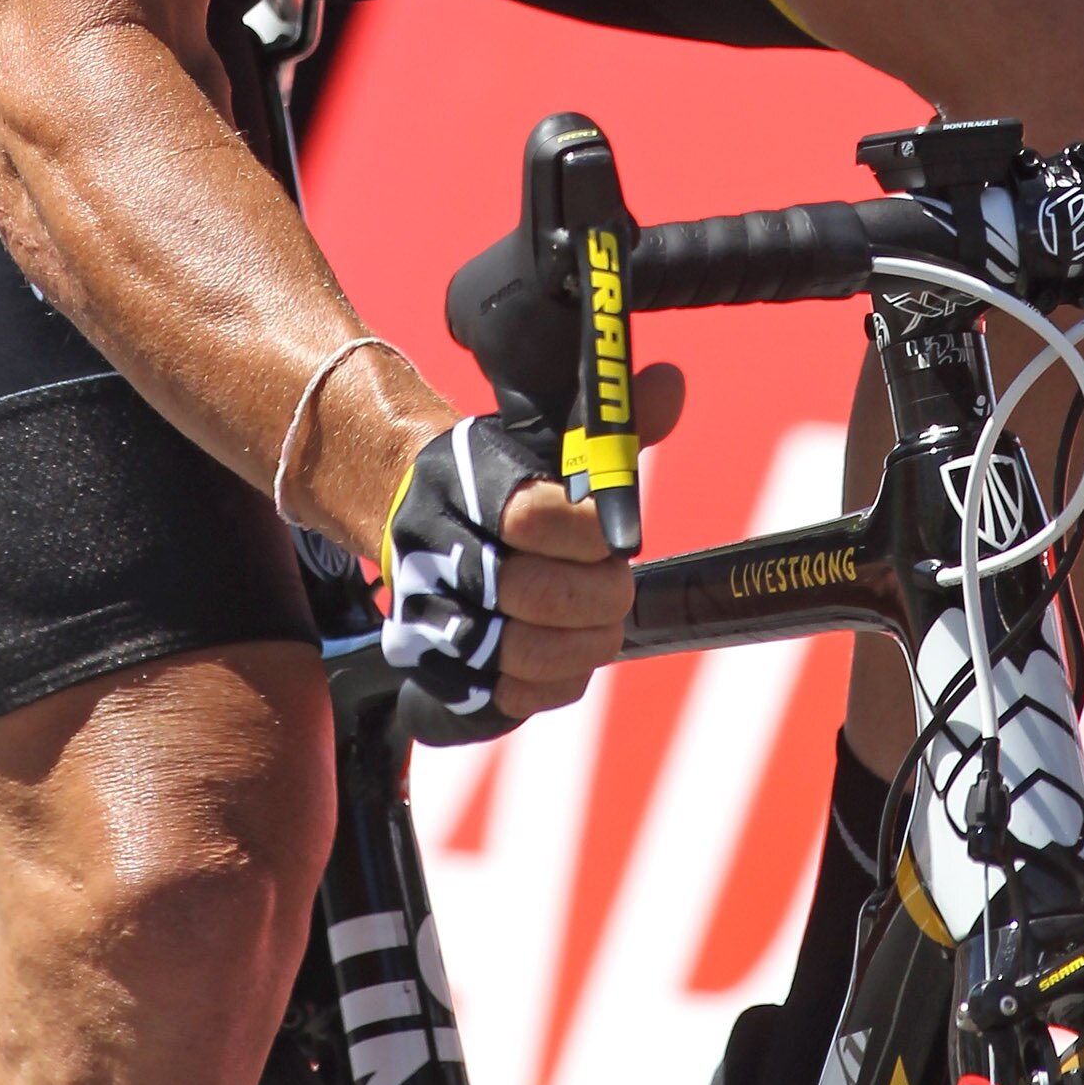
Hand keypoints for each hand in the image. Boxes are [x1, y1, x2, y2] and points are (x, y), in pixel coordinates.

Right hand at [380, 363, 682, 722]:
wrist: (412, 509)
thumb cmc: (502, 471)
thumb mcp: (548, 433)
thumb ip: (611, 421)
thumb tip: (671, 386)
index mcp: (463, 477)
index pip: (533, 517)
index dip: (591, 532)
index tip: (615, 534)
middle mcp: (432, 543)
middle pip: (531, 592)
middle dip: (598, 594)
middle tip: (619, 585)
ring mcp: (424, 611)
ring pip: (518, 653)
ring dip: (582, 643)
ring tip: (602, 622)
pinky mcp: (429, 666)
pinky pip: (503, 697)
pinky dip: (552, 681)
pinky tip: (569, 653)